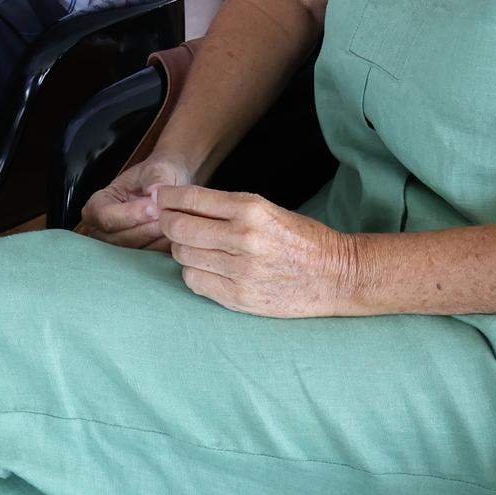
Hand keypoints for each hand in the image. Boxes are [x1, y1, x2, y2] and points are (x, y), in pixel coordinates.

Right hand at [81, 153, 196, 250]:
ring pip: (134, 252)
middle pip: (119, 239)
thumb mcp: (158, 168)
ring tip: (174, 221)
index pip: (106, 216)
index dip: (131, 214)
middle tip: (169, 214)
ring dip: (156, 238)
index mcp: (99, 203)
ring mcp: (118, 246)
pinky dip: (162, 247)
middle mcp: (102, 229)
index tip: (155, 205)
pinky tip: (176, 234)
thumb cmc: (159, 175)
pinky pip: (148, 259)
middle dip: (146, 228)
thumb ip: (155, 178)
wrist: (172, 186)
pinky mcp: (136, 257)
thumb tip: (156, 192)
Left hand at [154, 185, 361, 317]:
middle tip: (167, 220)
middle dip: (167, 222)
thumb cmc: (302, 239)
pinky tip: (204, 266)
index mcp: (252, 209)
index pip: (193, 199)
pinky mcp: (239, 297)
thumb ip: (228, 208)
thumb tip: (182, 204)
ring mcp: (240, 271)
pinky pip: (194, 281)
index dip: (169, 197)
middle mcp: (243, 238)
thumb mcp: (269, 210)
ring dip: (180, 248)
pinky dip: (192, 272)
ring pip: (183, 256)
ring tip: (191, 245)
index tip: (160, 197)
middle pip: (180, 228)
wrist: (335, 275)